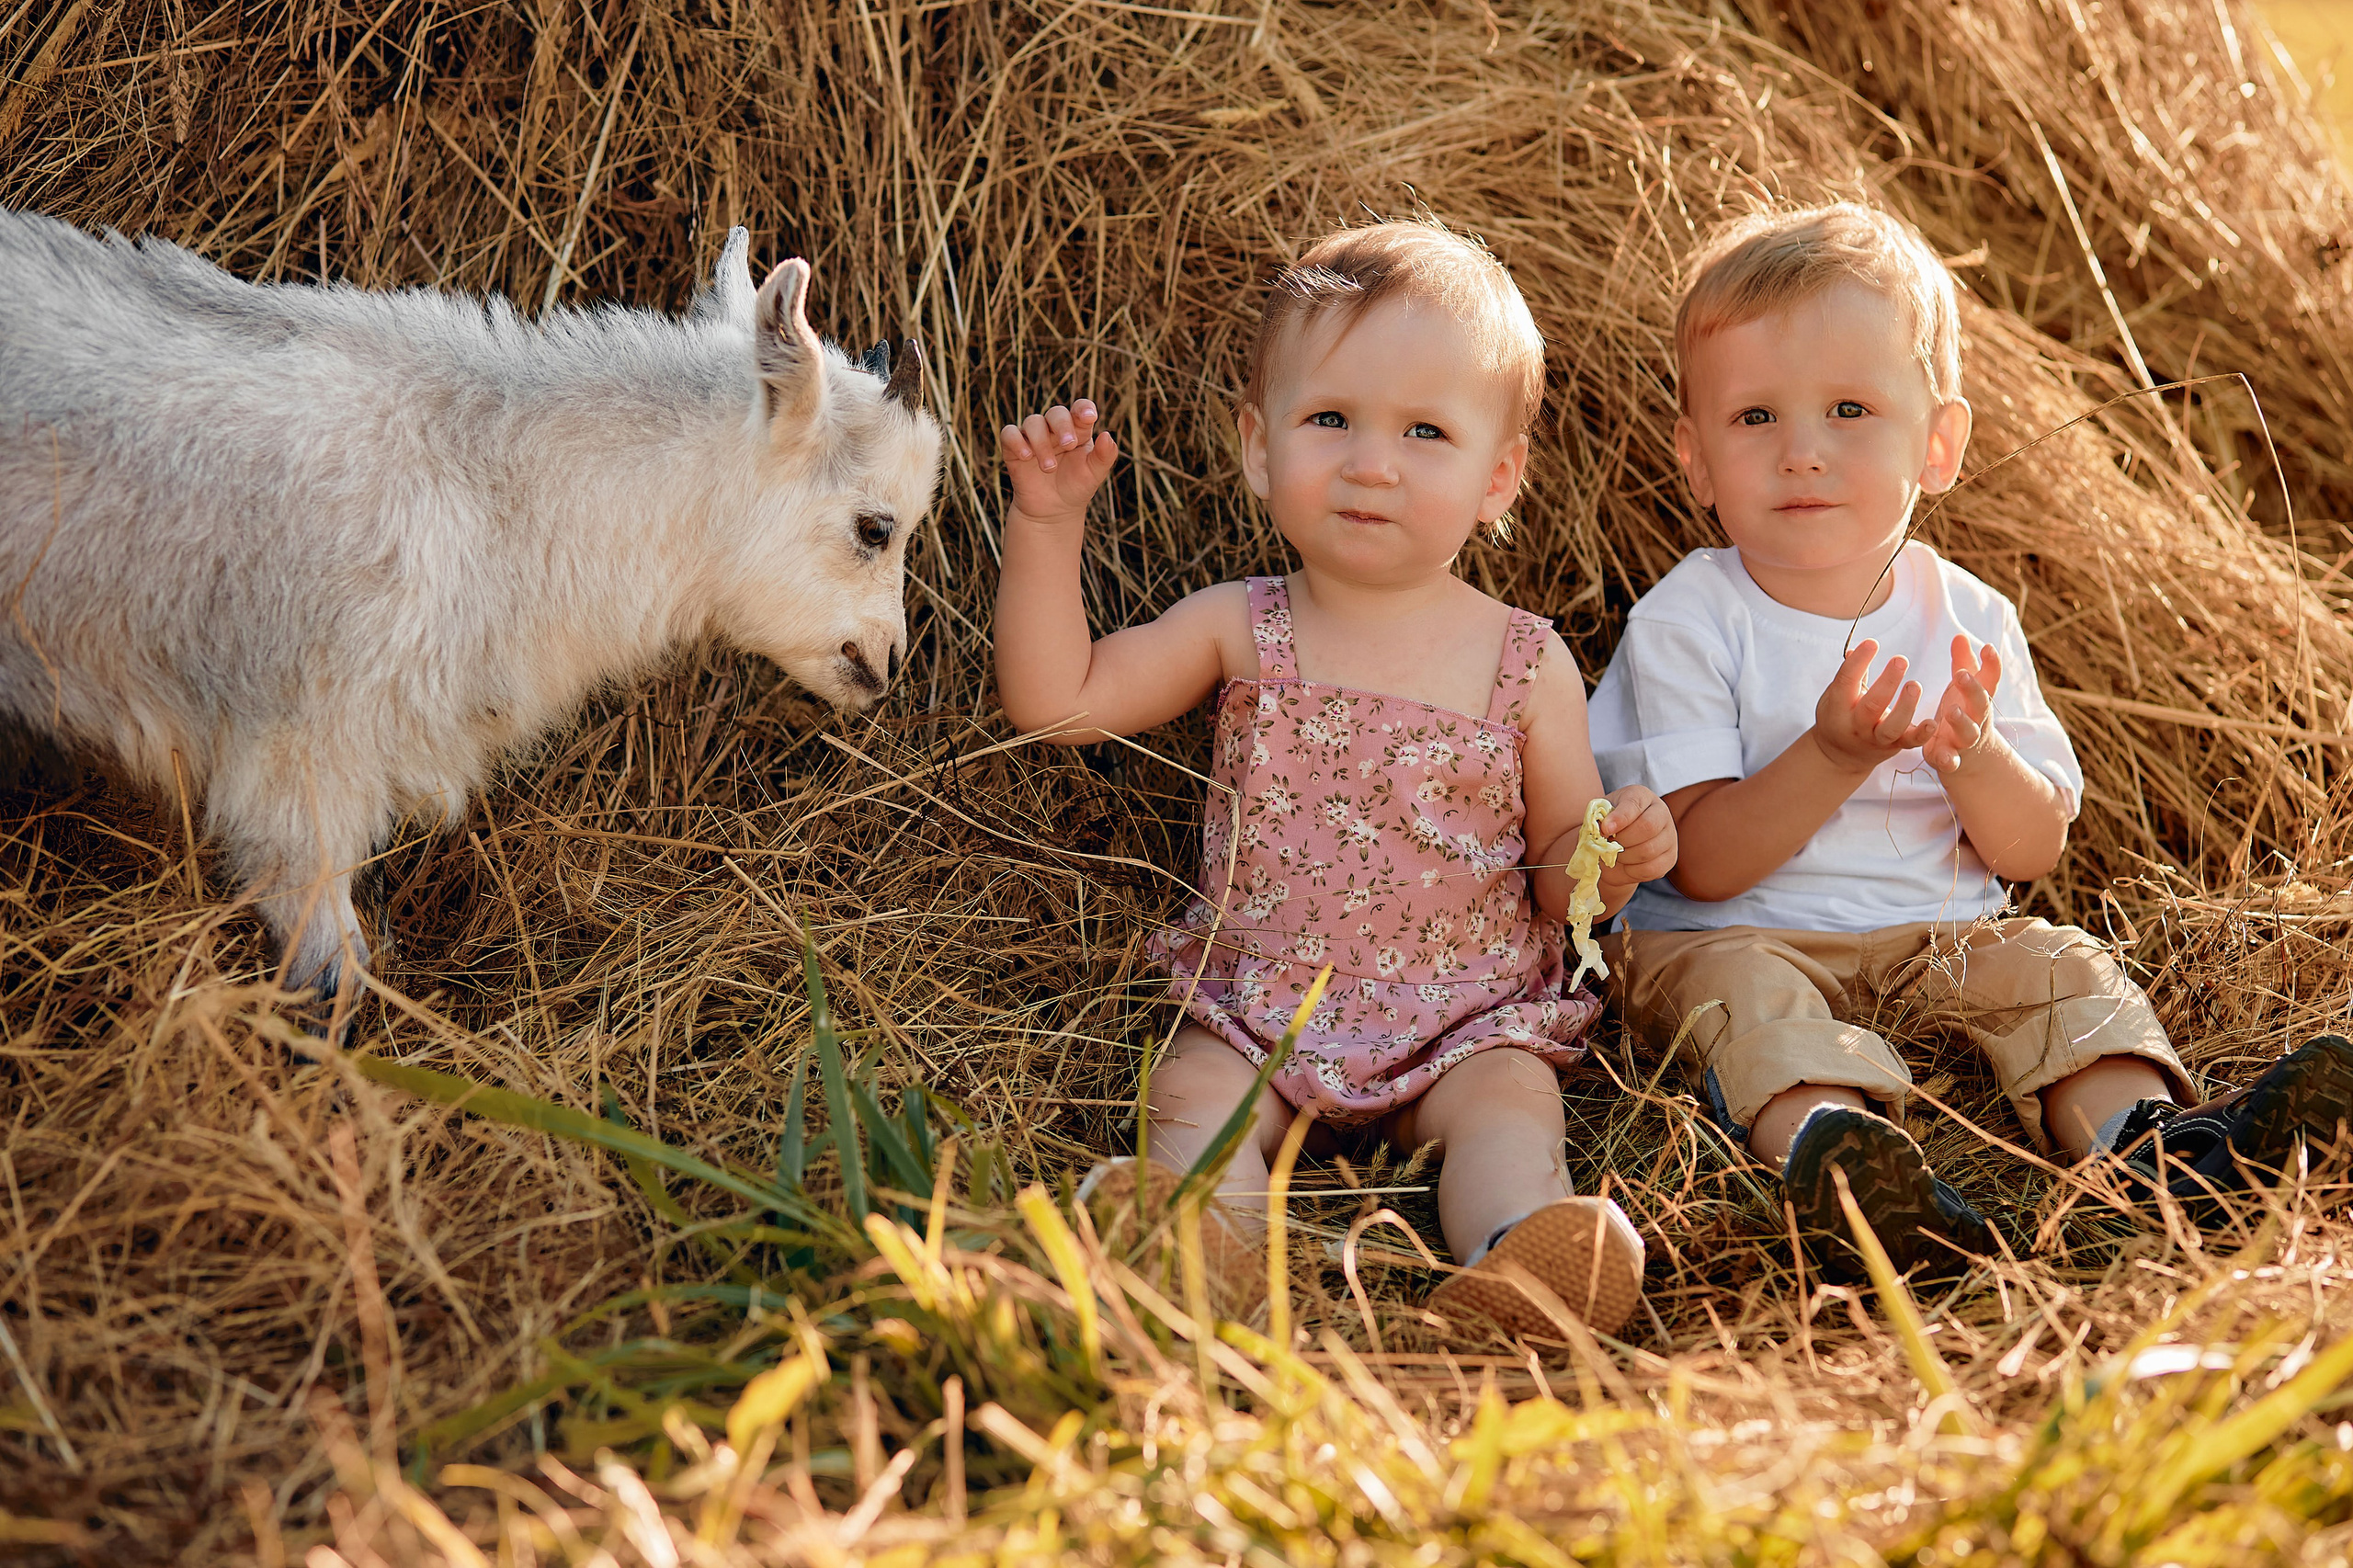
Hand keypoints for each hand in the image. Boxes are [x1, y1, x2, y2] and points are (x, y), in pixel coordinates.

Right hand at [1001, 400, 1118, 522]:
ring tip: (1049, 467)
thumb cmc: (1076, 487)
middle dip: (1063, 426)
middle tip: (1069, 445)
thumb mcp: (1094, 474)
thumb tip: (1108, 435)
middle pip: (1056, 413)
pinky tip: (1027, 456)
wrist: (1052, 511)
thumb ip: (1105, 456)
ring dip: (1042, 442)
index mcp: (1077, 429)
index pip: (1079, 408)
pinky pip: (1009, 434)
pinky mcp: (1014, 448)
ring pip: (1033, 422)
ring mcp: (1033, 436)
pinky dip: (1017, 441)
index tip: (1090, 417)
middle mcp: (1054, 428)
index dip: (1083, 408)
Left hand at [1596, 786, 1676, 889]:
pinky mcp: (1670, 858)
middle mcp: (1661, 812)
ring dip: (1625, 856)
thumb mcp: (1599, 817)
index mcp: (1641, 796)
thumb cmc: (1607, 827)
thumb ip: (1598, 819)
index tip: (1605, 829)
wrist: (1614, 849)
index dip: (1619, 818)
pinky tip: (1627, 864)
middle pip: (1647, 827)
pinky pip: (1652, 868)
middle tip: (1609, 844)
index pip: (1634, 805)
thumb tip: (1602, 829)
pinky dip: (1633, 871)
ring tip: (1616, 853)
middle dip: (1622, 840)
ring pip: (1649, 850)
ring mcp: (1669, 836)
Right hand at [1809, 639, 1932, 773]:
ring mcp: (1876, 738)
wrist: (1840, 756)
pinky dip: (1923, 733)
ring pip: (1892, 726)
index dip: (1858, 662)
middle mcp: (1856, 725)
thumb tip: (1854, 649)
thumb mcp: (1834, 697)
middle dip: (1887, 682)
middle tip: (1900, 660)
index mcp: (1837, 709)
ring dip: (1906, 706)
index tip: (1872, 643)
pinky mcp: (1895, 746)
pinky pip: (1910, 742)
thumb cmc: (1839, 718)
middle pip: (1871, 705)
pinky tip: (1933, 722)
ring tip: (1914, 685)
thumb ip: (1848, 676)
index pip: (1846, 682)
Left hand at [1923, 634, 2003, 773]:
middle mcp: (1976, 718)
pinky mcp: (1950, 757)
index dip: (1992, 664)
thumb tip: (1960, 635)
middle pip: (1980, 703)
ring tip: (1952, 711)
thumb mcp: (1963, 689)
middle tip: (1960, 674)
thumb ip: (1962, 664)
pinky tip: (1943, 759)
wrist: (1970, 757)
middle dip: (1972, 689)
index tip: (1988, 647)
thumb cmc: (1964, 713)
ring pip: (1968, 731)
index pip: (1990, 679)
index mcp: (1978, 698)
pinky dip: (1948, 760)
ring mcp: (1965, 739)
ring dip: (1961, 721)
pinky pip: (1951, 761)